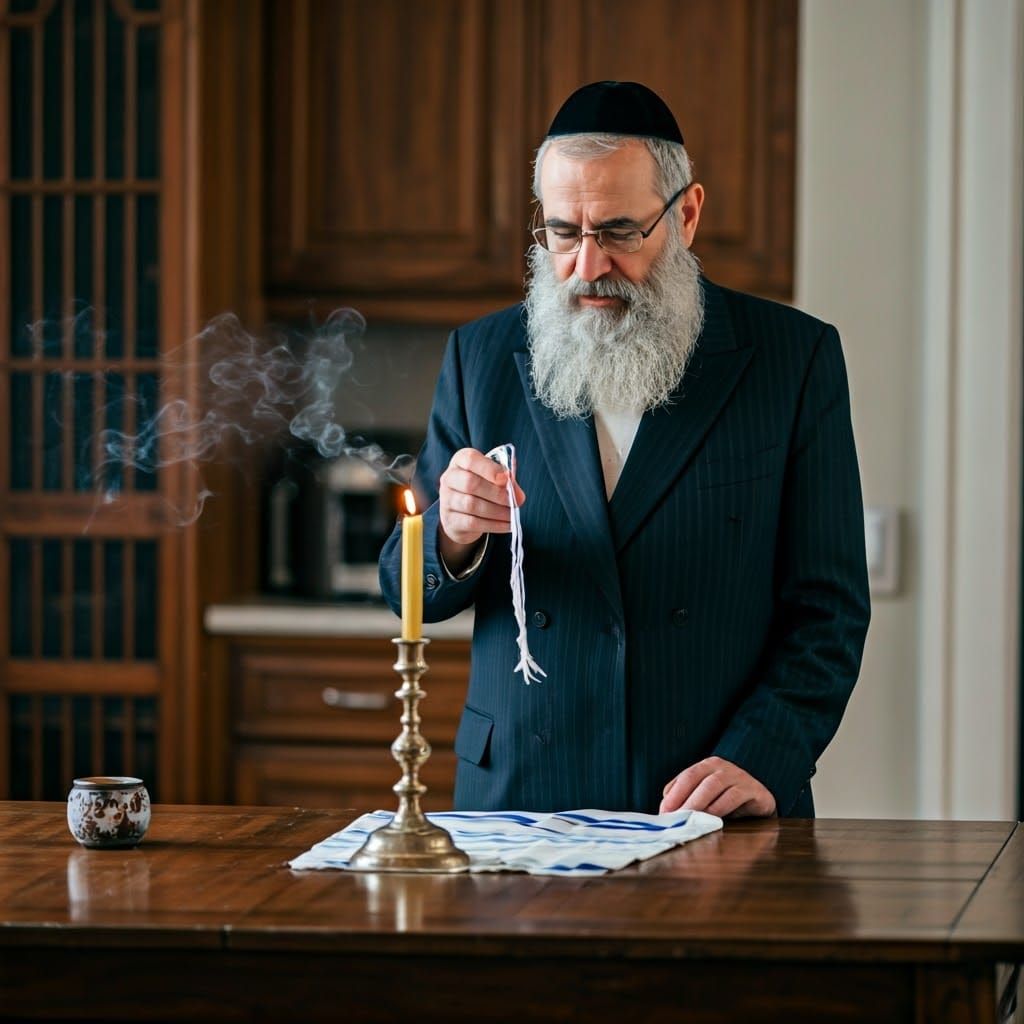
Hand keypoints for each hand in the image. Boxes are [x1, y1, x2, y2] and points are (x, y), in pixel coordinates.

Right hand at [438, 447, 525, 570]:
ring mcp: (446, 500)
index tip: (507, 479)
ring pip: (471, 505)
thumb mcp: (490, 477)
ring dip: (497, 511)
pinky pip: (472, 523)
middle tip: (516, 501)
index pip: (470, 460)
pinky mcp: (450, 520)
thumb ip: (504, 480)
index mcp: (460, 461)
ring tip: (512, 514)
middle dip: (497, 493)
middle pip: (470, 483)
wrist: (460, 514)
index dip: (490, 469)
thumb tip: (517, 493)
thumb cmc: (480, 489)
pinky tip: (507, 525)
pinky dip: (493, 525)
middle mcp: (449, 478)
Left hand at [659, 756, 776, 817]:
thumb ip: (685, 797)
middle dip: (684, 799)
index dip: (674, 794)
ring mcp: (739, 776)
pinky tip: (712, 819)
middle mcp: (722, 767)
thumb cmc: (727, 800)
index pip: (687, 776)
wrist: (760, 804)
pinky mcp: (754, 789)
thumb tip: (665, 807)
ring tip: (690, 819)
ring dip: (700, 803)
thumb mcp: (705, 797)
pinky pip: (734, 795)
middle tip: (675, 817)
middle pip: (698, 779)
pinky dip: (721, 807)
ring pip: (714, 785)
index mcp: (707, 766)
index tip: (664, 811)